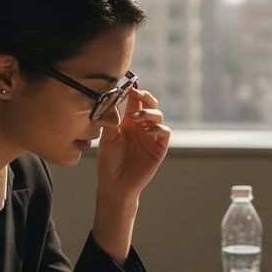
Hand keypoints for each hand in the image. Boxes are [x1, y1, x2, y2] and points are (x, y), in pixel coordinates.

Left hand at [95, 85, 169, 201]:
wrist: (115, 184)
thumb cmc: (108, 162)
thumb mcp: (106, 137)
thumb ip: (110, 118)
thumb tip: (111, 97)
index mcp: (129, 122)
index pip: (135, 102)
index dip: (134, 92)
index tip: (128, 87)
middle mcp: (142, 127)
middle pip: (150, 104)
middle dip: (146, 97)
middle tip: (136, 94)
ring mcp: (151, 137)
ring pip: (159, 115)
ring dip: (149, 113)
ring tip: (136, 119)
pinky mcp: (159, 149)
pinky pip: (165, 132)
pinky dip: (158, 127)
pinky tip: (146, 130)